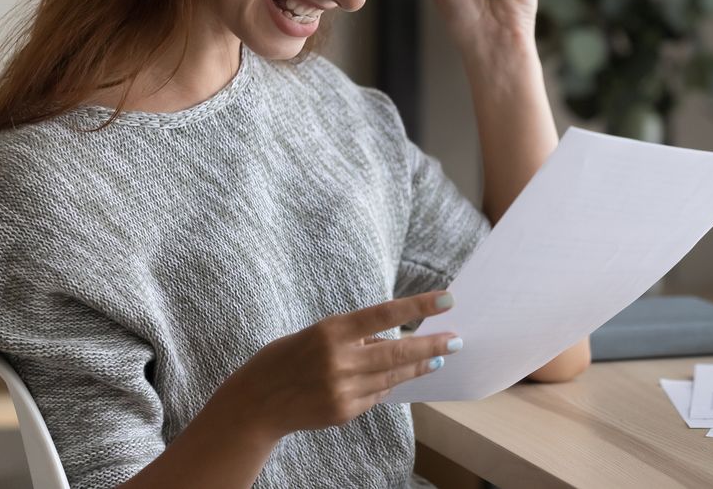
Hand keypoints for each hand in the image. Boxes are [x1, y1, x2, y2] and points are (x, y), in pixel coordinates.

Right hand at [226, 291, 460, 440]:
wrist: (256, 403)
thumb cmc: (286, 358)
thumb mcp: (317, 334)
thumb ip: (355, 336)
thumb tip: (393, 341)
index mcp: (331, 331)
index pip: (385, 314)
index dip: (418, 306)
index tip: (447, 299)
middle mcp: (340, 360)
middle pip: (398, 352)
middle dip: (432, 345)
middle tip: (457, 340)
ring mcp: (343, 390)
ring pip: (393, 377)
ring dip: (417, 366)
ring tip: (437, 358)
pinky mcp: (344, 412)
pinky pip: (376, 396)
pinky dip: (384, 385)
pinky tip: (388, 379)